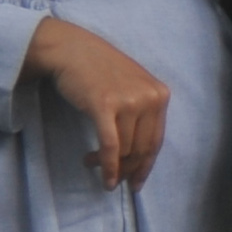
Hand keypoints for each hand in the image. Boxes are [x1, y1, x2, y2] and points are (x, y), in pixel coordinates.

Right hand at [28, 17, 170, 189]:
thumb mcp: (133, 87)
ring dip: (109, 165)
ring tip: (92, 162)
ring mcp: (128, 101)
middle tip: (113, 181)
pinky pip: (110, 146)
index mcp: (160, 93)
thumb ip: (142, 114)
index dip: (146, 166)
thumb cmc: (100, 69)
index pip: (157, 140)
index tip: (137, 183)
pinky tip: (100, 173)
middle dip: (127, 170)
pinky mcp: (105, 105)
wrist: (72, 49)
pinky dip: (107, 165)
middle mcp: (149, 97)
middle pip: (142, 149)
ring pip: (125, 150)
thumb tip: (138, 157)